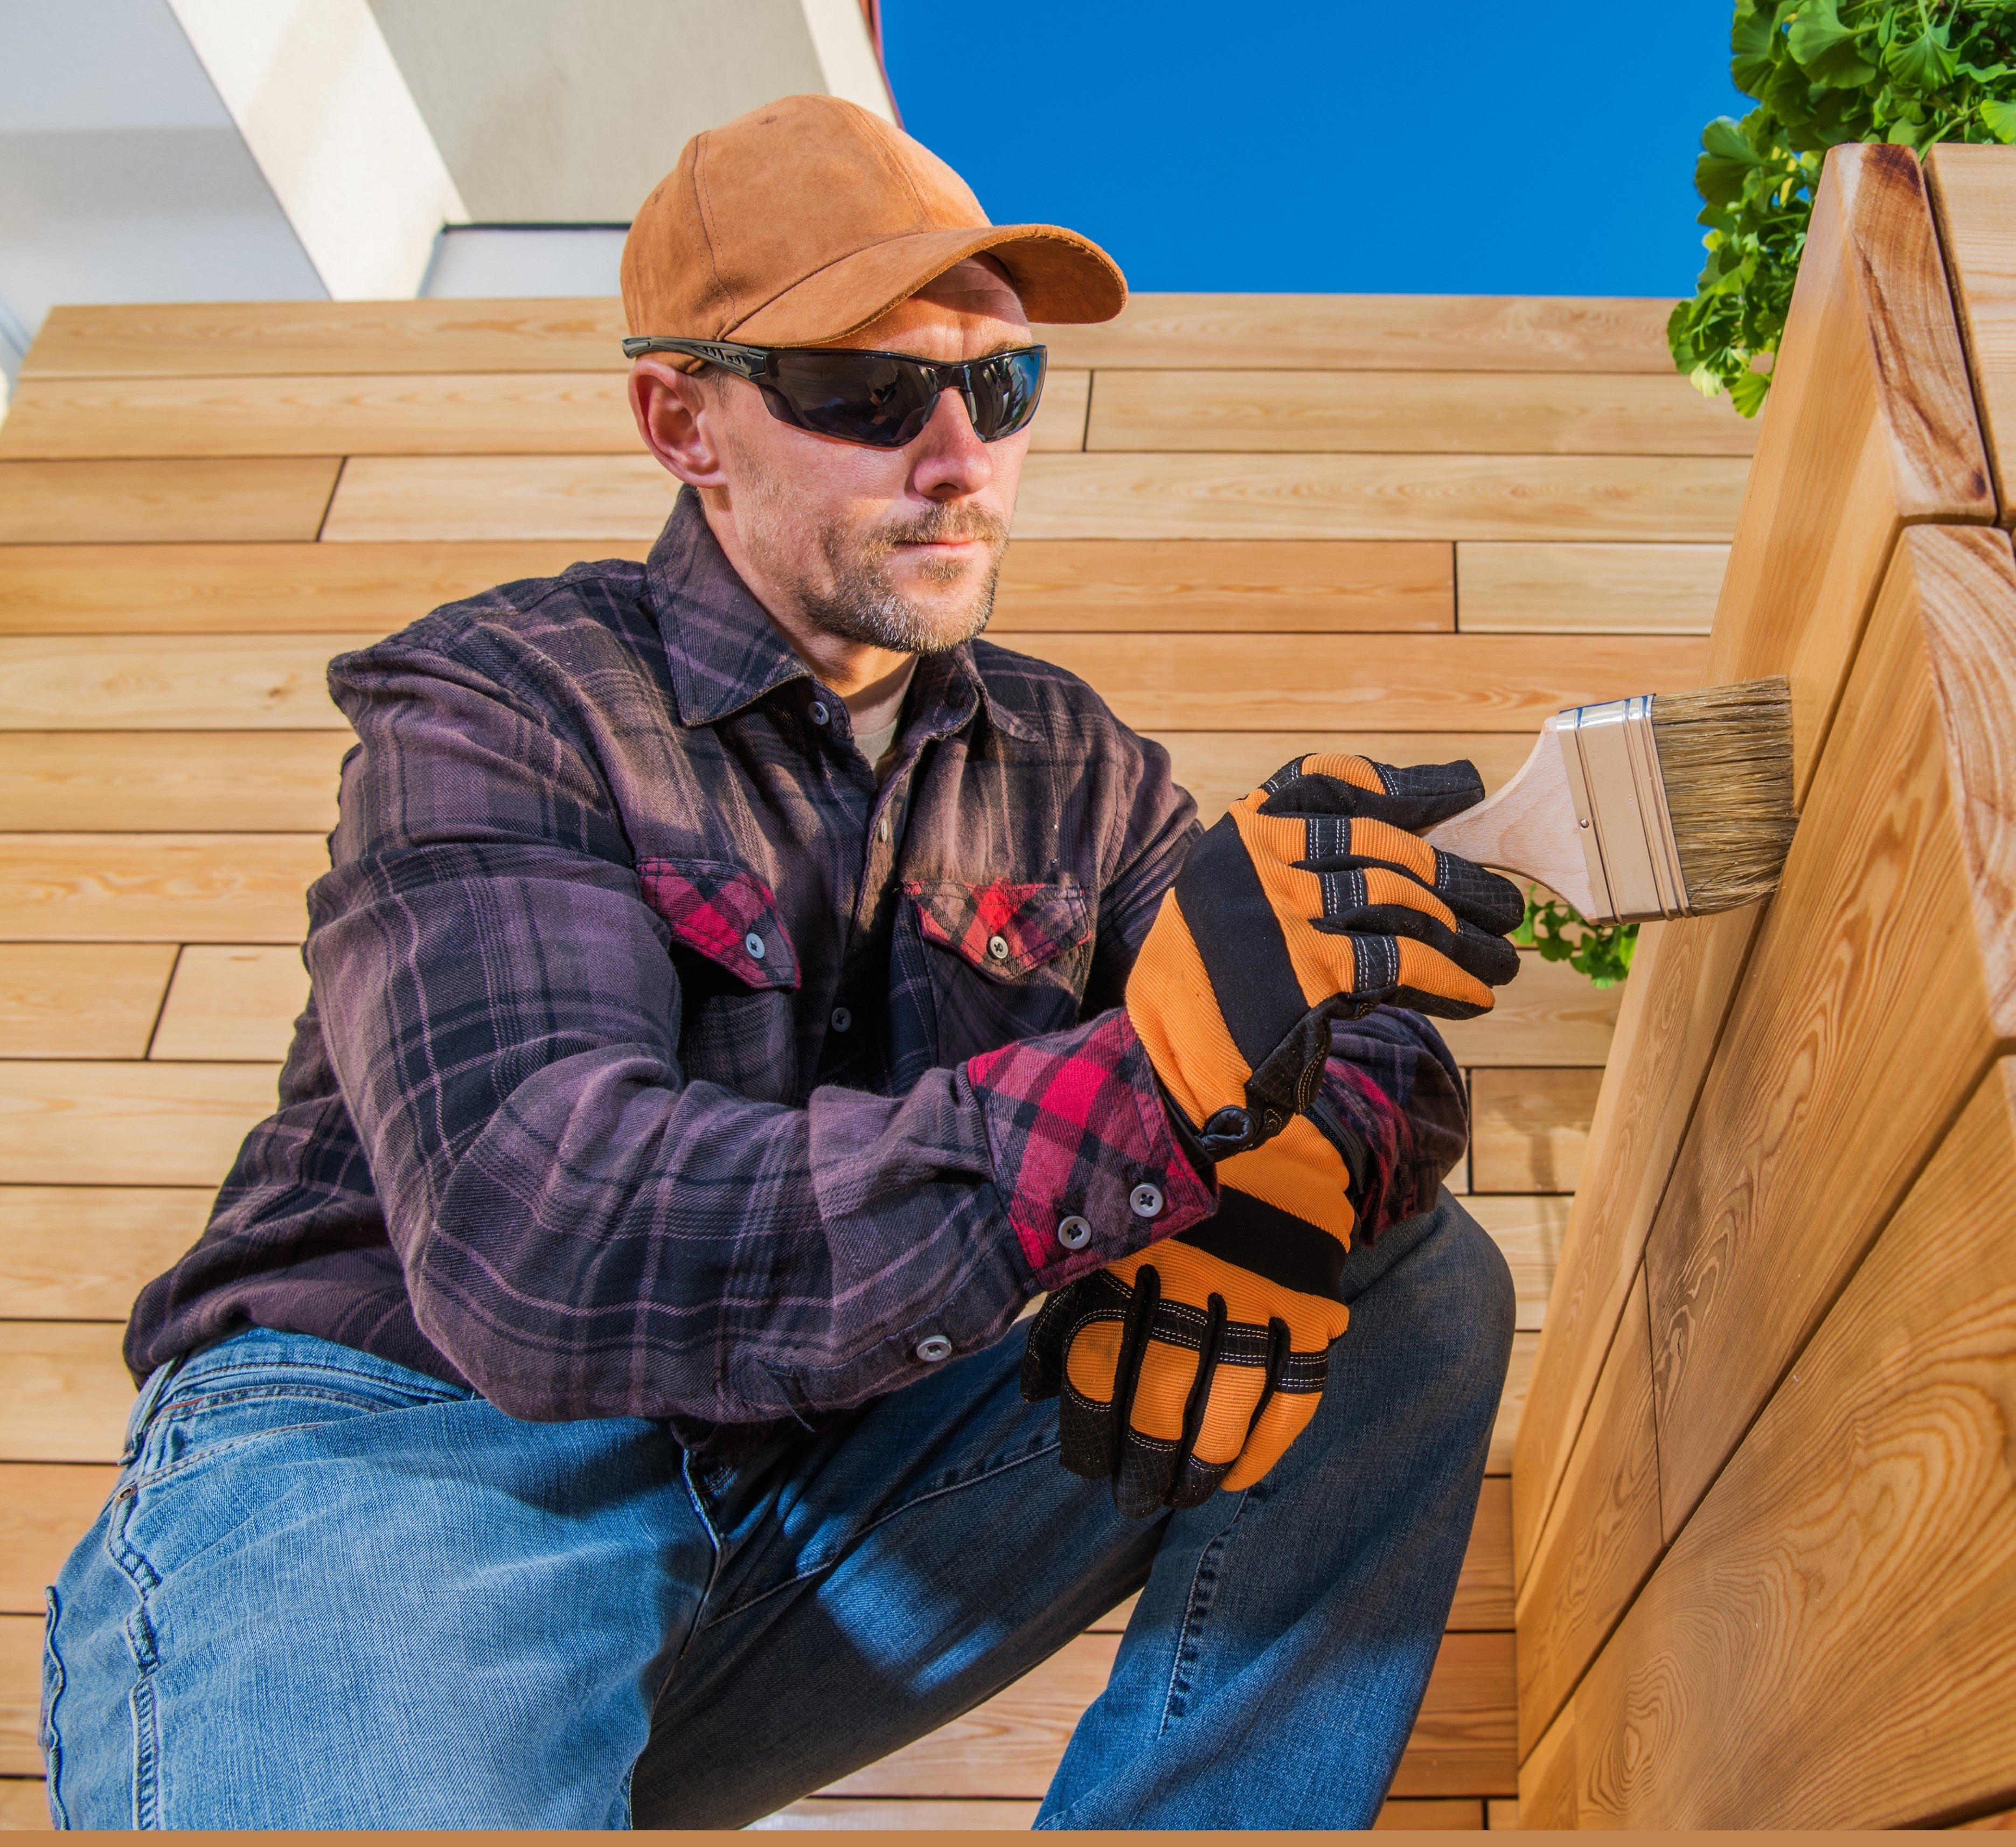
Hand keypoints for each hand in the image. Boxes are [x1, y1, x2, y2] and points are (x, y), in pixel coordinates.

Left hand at [1021, 1117, 1355, 1514]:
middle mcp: (1194, 1274)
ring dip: (1204, 1461)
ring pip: (1228, 1399)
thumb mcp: (1103, 1222)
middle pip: (1162, 1391)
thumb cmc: (1154, 1172)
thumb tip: (1033, 1395)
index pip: (1102, 1362)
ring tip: (1183, 1496)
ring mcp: (1260, 1287)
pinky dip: (1271, 1439)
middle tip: (1134, 1500)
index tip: (1085, 1467)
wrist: (1250, 1100)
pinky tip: (1244, 1475)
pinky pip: (1295, 1386)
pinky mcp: (1310, 1295)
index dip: (1091, 1425)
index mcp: (1132, 1251)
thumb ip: (1069, 1303)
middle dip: (1144, 1458)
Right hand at [1124, 754, 1521, 1162]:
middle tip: (1504, 901)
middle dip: (1453, 877)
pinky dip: (1448, 978)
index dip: (1403, 785)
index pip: (1329, 782)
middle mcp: (1257, 861)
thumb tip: (1396, 864)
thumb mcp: (1226, 910)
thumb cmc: (1206, 993)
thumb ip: (1286, 875)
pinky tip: (1477, 995)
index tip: (1460, 788)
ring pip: (1402, 901)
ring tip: (1504, 955)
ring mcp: (1282, 911)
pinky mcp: (1311, 969)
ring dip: (1465, 931)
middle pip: (1382, 848)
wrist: (1175, 1070)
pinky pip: (1401, 961)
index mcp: (1238, 837)